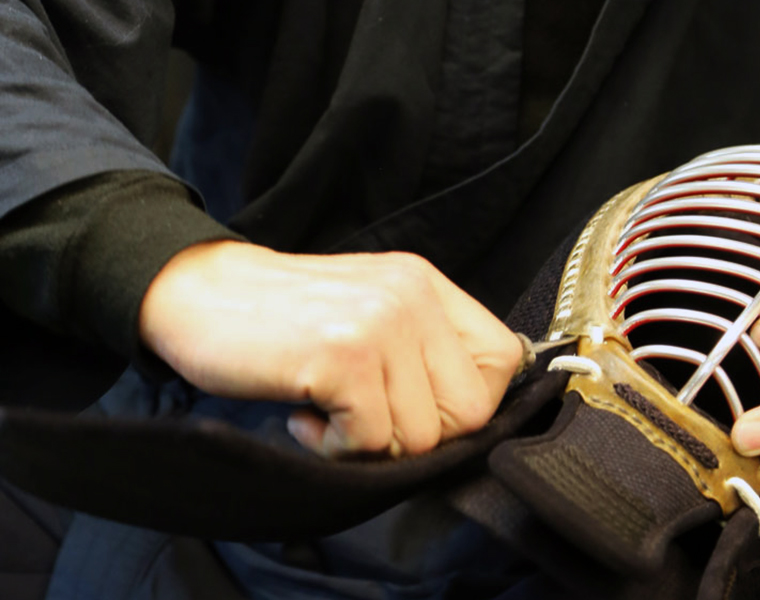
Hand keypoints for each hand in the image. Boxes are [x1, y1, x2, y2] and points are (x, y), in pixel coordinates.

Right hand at [139, 241, 521, 455]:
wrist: (199, 294)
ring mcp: (381, 323)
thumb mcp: (372, 309)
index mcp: (427, 286)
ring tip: (328, 412)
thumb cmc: (285, 317)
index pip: (503, 361)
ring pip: (422, 436)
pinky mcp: (344, 356)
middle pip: (470, 411)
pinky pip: (371, 441)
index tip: (416, 407)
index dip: (467, 403)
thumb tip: (470, 414)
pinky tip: (305, 416)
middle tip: (365, 418)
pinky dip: (335, 447)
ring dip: (371, 444)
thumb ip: (424, 347)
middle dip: (419, 435)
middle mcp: (413, 297)